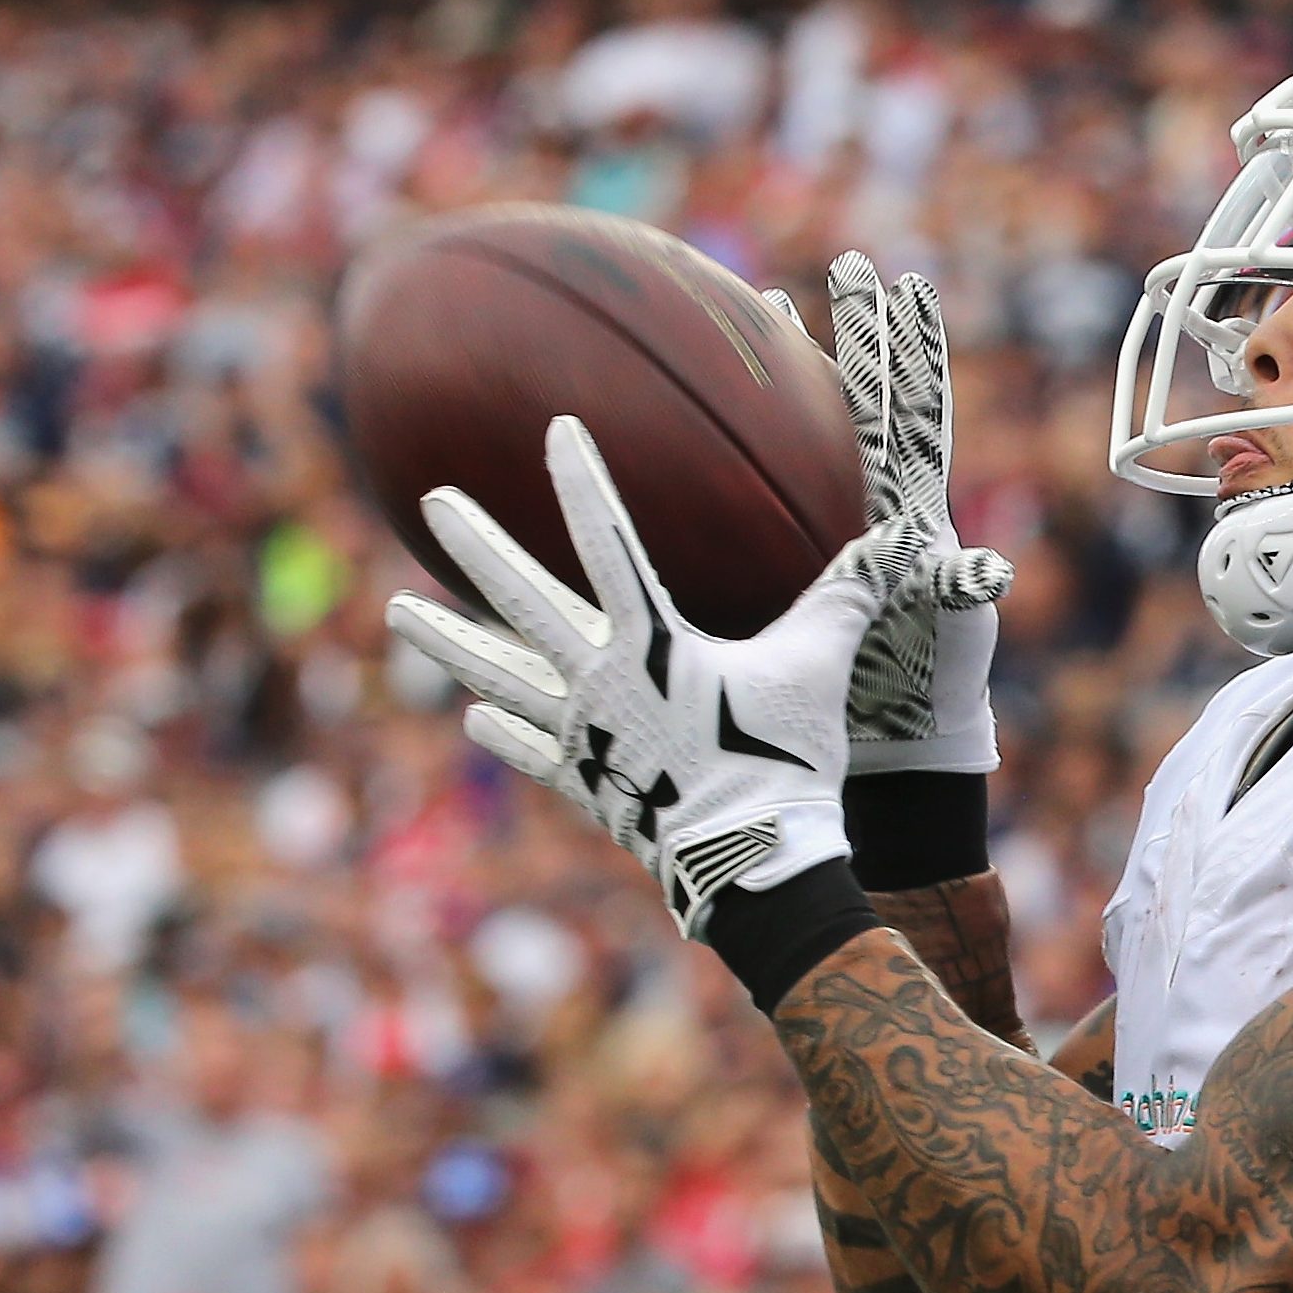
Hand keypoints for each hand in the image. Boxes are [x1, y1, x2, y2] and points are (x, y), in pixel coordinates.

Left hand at [385, 416, 953, 934]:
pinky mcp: (586, 785)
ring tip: (397, 611)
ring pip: (499, 676)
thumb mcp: (818, 668)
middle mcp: (599, 682)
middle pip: (523, 603)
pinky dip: (504, 729)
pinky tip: (474, 717)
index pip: (608, 543)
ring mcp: (582, 736)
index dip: (582, 483)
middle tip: (431, 501)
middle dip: (475, 548)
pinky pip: (531, 748)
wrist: (751, 863)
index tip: (555, 429)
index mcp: (650, 644)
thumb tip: (895, 539)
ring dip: (447, 642)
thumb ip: (846, 596)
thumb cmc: (784, 758)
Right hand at [767, 252, 1002, 774]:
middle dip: (858, 328)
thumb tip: (991, 570)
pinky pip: (763, 485)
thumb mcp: (950, 630)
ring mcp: (842, 528)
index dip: (909, 347)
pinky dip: (734, 447)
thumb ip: (960, 591)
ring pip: (813, 426)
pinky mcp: (806, 557)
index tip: (903, 279)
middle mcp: (880, 505)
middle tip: (847, 260)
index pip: (911, 409)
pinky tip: (690, 422)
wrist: (896, 740)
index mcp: (913, 509)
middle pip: (866, 395)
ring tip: (765, 303)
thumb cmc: (930, 685)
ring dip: (793, 365)